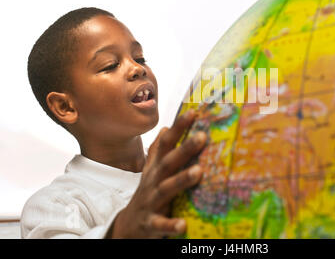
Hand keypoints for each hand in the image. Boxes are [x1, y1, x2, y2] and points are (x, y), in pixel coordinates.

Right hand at [108, 110, 205, 237]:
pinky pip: (161, 224)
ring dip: (181, 180)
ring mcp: (151, 202)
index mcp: (156, 168)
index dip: (178, 127)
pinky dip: (171, 225)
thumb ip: (158, 151)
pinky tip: (184, 225)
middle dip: (184, 149)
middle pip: (168, 162)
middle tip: (202, 136)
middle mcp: (153, 181)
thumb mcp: (151, 171)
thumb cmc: (147, 193)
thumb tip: (165, 128)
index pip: (166, 144)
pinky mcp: (151, 223)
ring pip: (166, 189)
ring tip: (199, 172)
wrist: (128, 227)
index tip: (194, 112)